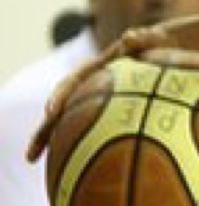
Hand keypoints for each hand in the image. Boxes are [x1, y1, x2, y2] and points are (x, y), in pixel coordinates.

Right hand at [27, 24, 177, 162]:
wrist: (160, 51)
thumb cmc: (157, 45)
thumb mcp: (152, 39)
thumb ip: (143, 38)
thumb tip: (131, 37)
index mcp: (94, 70)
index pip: (72, 84)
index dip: (60, 97)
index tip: (52, 112)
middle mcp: (85, 86)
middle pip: (59, 109)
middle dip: (43, 130)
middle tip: (31, 153)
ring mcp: (91, 100)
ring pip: (65, 123)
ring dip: (49, 140)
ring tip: (31, 158)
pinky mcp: (101, 113)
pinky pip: (86, 131)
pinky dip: (76, 146)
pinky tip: (72, 168)